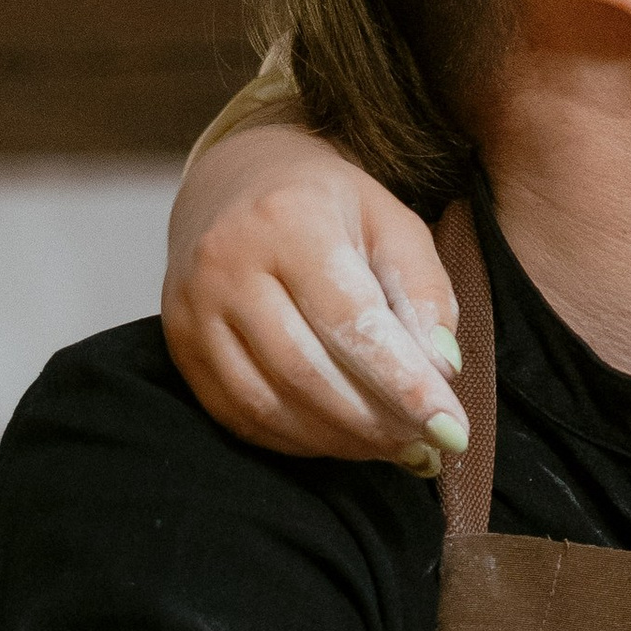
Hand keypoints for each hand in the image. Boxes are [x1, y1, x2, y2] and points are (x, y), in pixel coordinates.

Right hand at [163, 123, 461, 465]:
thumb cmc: (329, 207)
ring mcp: (193, 306)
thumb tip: (441, 370)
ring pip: (268, 403)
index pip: (351, 319)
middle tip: (427, 445)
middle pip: (306, 371)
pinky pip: (237, 414)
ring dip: (339, 440)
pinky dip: (295, 440)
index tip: (451, 427)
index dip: (403, 383)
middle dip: (375, 422)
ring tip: (392, 447)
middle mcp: (228, 261)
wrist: (236, 183)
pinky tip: (340, 440)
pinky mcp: (179, 344)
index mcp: (290, 219)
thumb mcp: (393, 224)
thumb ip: (424, 292)